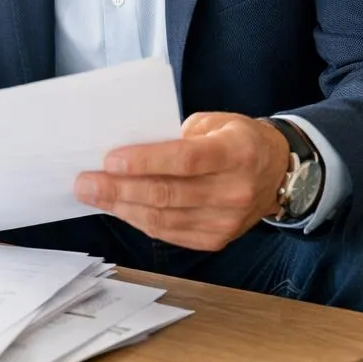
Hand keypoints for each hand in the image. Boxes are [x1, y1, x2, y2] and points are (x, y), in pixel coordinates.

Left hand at [73, 112, 291, 251]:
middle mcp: (234, 191)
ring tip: (92, 196)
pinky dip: (139, 221)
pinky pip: (169, 233)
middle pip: (167, 195)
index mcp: (236, 152)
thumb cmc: (238, 140)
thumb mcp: (215, 122)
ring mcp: (226, 221)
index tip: (109, 160)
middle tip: (84, 182)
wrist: (278, 173)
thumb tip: (128, 149)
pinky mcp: (216, 240)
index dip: (144, 161)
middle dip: (119, 189)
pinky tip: (118, 208)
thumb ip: (177, 135)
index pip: (184, 160)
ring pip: (163, 219)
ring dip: (121, 208)